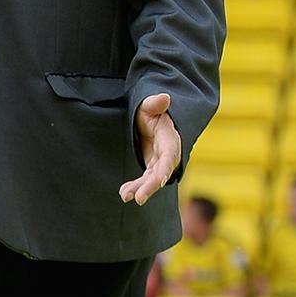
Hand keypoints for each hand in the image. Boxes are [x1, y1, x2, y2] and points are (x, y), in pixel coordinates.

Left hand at [120, 92, 181, 206]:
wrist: (151, 118)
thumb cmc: (151, 110)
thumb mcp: (150, 105)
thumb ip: (155, 104)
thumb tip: (165, 97)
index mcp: (170, 138)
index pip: (170, 155)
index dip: (166, 168)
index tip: (161, 180)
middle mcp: (168, 152)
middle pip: (162, 172)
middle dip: (151, 186)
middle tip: (138, 198)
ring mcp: (160, 161)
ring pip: (153, 178)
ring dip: (141, 189)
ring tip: (125, 196)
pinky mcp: (153, 166)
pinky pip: (146, 179)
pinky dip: (137, 186)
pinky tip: (125, 193)